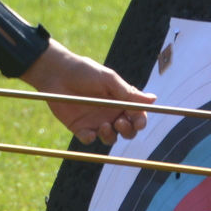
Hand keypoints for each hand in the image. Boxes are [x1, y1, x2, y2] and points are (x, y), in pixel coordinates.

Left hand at [21, 42, 154, 144]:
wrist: (57, 73)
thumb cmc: (85, 71)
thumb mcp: (108, 79)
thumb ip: (128, 92)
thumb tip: (153, 99)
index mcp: (120, 101)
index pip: (137, 116)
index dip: (140, 121)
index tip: (138, 122)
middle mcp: (111, 113)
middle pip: (127, 131)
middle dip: (128, 131)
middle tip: (119, 122)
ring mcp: (95, 122)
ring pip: (110, 139)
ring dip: (111, 136)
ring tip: (103, 126)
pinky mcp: (79, 128)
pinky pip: (89, 139)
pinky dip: (90, 139)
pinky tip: (89, 132)